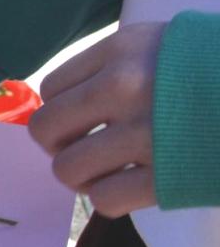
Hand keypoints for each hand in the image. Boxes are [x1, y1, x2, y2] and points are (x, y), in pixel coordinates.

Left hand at [28, 22, 164, 217]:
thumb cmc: (218, 71)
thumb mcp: (163, 46)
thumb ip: (116, 66)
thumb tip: (68, 103)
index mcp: (122, 49)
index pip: (50, 89)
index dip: (61, 111)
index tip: (84, 119)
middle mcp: (125, 86)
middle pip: (44, 128)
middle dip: (59, 146)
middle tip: (87, 149)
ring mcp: (145, 133)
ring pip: (66, 170)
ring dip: (83, 177)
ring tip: (111, 170)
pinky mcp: (166, 177)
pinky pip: (103, 200)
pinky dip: (112, 199)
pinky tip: (134, 186)